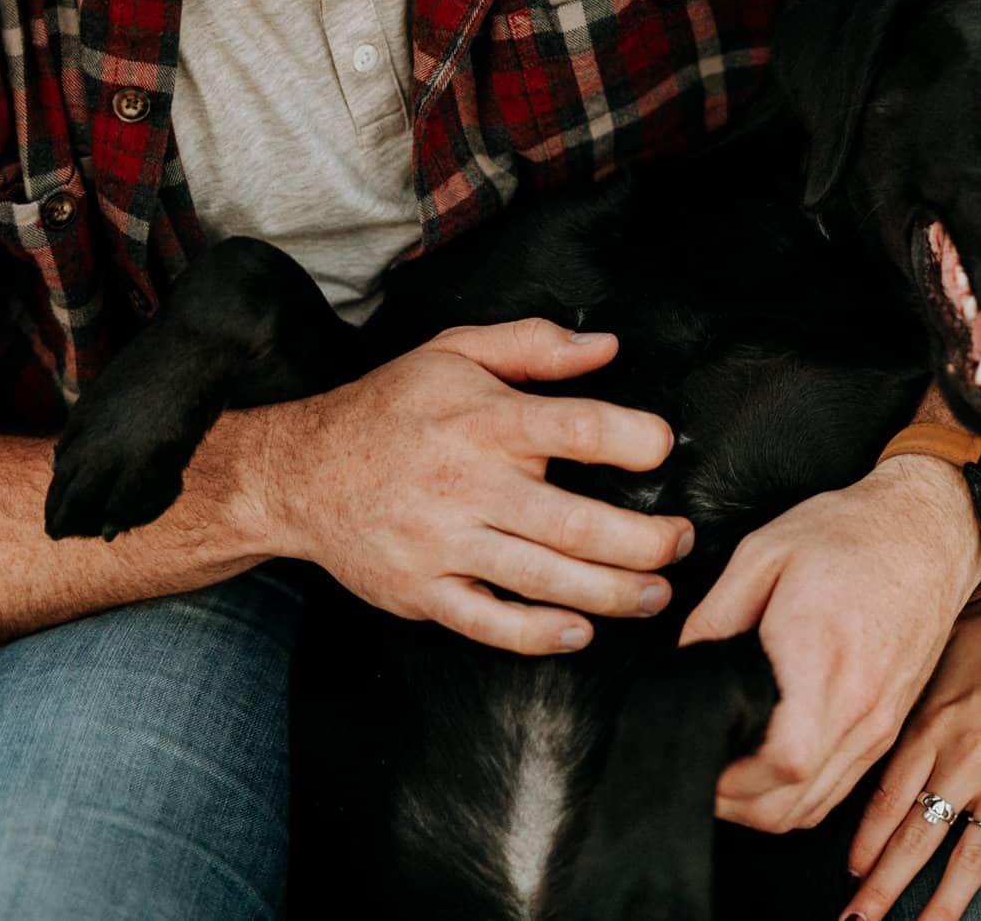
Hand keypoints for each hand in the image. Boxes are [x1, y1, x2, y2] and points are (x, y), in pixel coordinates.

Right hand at [248, 319, 692, 654]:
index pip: (574, 428)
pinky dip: (538, 634)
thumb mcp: (454, 353)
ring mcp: (440, 544)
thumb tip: (608, 348)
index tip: (663, 449)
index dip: (631, 439)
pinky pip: (488, 623)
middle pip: (573, 523)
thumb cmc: (391, 409)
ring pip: (542, 579)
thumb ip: (534, 347)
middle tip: (682, 541)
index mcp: (481, 420)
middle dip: (643, 540)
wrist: (298, 474)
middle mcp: (464, 484)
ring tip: (657, 594)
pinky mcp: (420, 591)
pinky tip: (580, 631)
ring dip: (612, 593)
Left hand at [679, 455, 980, 831]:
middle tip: (701, 764)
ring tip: (730, 770)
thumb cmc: (848, 534)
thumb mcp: (764, 552)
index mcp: (821, 658)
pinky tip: (771, 769)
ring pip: (811, 809)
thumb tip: (682, 668)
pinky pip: (837, 790)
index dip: (729, 780)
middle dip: (732, 803)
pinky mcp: (889, 726)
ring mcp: (878, 723)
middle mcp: (857, 706)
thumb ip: (714, 615)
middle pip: (788, 806)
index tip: (699, 753)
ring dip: (761, 807)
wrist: (929, 531)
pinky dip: (797, 798)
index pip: (781, 761)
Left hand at [845, 583, 980, 920]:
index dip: (864, 843)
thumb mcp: (945, 641)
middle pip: (911, 845)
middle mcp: (963, 769)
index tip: (851, 872)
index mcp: (931, 730)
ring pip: (967, 866)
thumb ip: (913, 678)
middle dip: (880, 891)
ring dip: (941, 909)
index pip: (884, 803)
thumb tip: (878, 686)